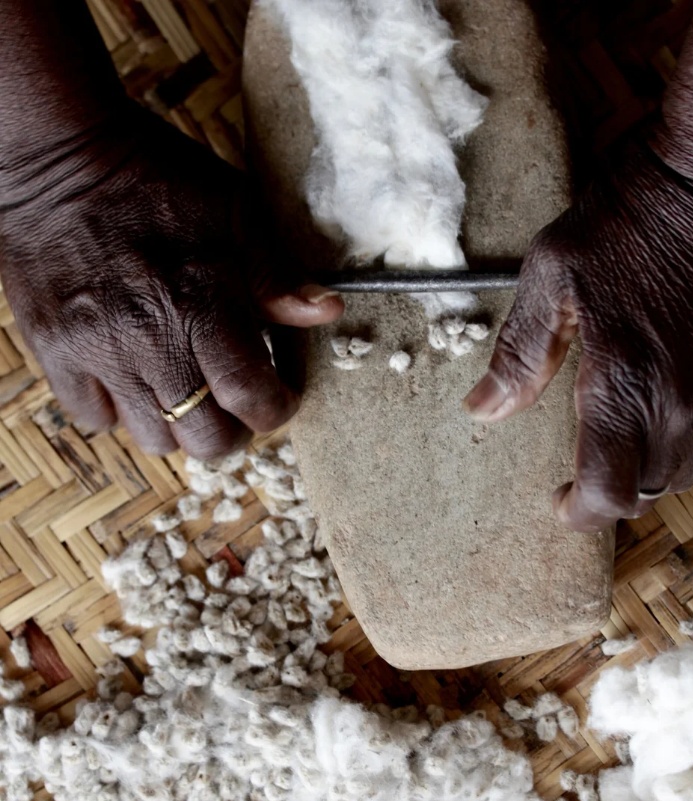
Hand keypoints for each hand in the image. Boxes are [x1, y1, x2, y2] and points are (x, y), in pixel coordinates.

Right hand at [0, 105, 342, 458]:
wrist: (58, 156)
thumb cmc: (155, 178)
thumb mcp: (233, 211)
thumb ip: (277, 273)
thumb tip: (326, 311)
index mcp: (201, 302)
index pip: (248, 396)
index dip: (275, 410)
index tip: (281, 398)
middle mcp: (148, 338)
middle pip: (205, 439)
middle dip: (232, 429)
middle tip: (233, 401)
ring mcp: (97, 351)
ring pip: (153, 439)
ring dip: (178, 424)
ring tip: (184, 387)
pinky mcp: (54, 352)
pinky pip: (95, 419)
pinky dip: (120, 411)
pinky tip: (132, 377)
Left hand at [464, 140, 692, 531]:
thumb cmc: (630, 222)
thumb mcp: (552, 277)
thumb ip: (519, 355)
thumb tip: (481, 411)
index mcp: (625, 382)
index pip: (609, 493)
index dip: (582, 513)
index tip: (563, 504)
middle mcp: (687, 403)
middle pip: (647, 490)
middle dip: (612, 484)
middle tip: (589, 458)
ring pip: (690, 474)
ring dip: (655, 468)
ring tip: (631, 435)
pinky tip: (677, 419)